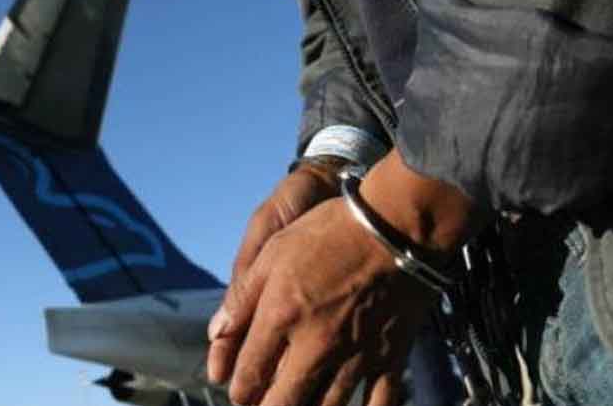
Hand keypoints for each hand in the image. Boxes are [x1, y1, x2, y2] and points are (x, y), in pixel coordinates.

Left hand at [207, 149, 486, 404]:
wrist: (396, 224)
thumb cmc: (329, 230)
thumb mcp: (274, 250)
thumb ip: (243, 297)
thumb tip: (216, 335)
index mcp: (281, 317)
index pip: (250, 374)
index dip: (240, 392)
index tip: (239, 395)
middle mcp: (315, 345)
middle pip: (285, 402)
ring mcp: (355, 355)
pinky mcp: (390, 356)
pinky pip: (380, 403)